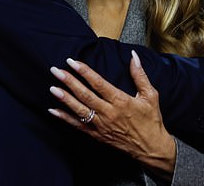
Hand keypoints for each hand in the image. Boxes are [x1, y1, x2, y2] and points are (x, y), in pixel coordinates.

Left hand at [48, 51, 175, 177]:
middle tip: (56, 70)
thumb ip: (140, 75)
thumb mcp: (150, 95)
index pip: (98, 83)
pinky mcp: (97, 135)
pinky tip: (53, 111)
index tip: (72, 62)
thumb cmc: (151, 120)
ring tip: (52, 88)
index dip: (84, 72)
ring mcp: (101, 125)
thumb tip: (133, 55)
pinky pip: (78, 126)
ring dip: (64, 98)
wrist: (151, 148)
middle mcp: (109, 113)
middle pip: (85, 95)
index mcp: (121, 101)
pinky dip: (65, 118)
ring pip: (79, 110)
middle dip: (69, 82)